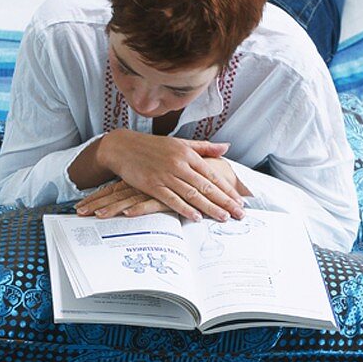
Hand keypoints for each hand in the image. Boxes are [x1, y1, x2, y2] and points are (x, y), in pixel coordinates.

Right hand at [75, 133, 244, 221]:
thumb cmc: (151, 146)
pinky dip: (185, 209)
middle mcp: (179, 164)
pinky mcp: (152, 185)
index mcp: (187, 154)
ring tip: (224, 218)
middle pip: (207, 187)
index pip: (212, 175)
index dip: (228, 189)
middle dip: (225, 202)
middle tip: (239, 214)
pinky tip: (197, 217)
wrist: (122, 146)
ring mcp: (165, 175)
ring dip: (210, 208)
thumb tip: (226, 148)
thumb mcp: (179, 143)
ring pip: (192, 194)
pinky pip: (172, 199)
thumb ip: (203, 147)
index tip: (240, 200)